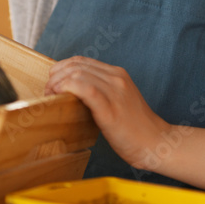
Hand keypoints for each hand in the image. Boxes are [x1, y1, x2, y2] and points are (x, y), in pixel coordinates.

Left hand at [45, 56, 170, 168]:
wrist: (156, 143)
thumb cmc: (135, 128)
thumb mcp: (118, 101)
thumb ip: (100, 92)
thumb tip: (72, 93)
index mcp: (117, 74)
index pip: (82, 61)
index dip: (62, 68)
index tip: (53, 83)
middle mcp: (116, 78)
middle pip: (76, 65)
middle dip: (56, 75)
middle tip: (48, 91)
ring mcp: (115, 91)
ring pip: (78, 74)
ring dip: (58, 83)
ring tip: (51, 96)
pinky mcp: (110, 108)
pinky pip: (85, 88)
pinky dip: (68, 88)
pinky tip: (60, 96)